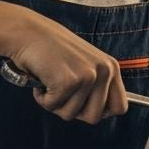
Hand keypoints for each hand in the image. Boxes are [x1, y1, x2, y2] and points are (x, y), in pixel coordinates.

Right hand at [10, 13, 126, 124]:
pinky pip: (53, 106)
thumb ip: (97, 85)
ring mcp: (87, 76)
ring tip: (50, 82)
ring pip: (71, 114)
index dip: (100, 112)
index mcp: (111, 67)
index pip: (120, 107)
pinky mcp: (68, 81)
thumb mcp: (85, 64)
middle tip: (61, 93)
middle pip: (94, 117)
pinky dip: (42, 98)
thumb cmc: (52, 49)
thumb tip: (101, 114)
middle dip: (74, 111)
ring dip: (55, 103)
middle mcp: (104, 71)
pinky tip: (41, 79)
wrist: (28, 31)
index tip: (83, 105)